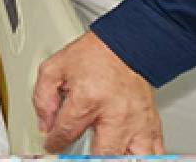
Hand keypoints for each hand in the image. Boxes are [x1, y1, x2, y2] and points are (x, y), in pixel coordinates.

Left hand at [33, 31, 164, 154]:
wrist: (126, 45)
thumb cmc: (94, 56)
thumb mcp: (55, 68)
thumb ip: (43, 96)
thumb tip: (45, 124)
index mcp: (88, 99)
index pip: (67, 132)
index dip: (55, 142)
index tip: (53, 144)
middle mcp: (115, 114)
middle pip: (102, 154)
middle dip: (87, 159)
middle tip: (78, 155)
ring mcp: (136, 122)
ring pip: (128, 157)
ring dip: (114, 158)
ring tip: (102, 154)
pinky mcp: (151, 125)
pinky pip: (152, 153)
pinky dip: (139, 158)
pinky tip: (127, 155)